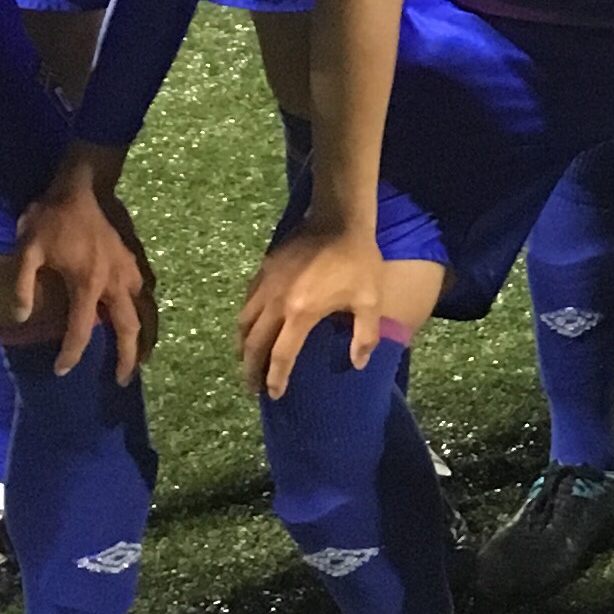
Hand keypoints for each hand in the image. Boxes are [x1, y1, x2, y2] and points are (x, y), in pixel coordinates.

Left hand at [15, 153, 156, 377]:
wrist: (85, 185)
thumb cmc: (53, 216)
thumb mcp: (28, 249)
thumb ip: (22, 286)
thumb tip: (18, 319)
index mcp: (88, 284)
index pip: (80, 330)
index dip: (70, 354)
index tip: (62, 371)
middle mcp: (115, 284)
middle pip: (129, 330)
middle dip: (127, 358)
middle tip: (122, 378)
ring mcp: (132, 272)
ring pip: (147, 313)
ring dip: (146, 339)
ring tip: (143, 358)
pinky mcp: (138, 261)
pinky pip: (149, 294)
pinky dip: (150, 313)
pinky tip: (147, 319)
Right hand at [235, 222, 389, 399]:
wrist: (338, 219)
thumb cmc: (358, 261)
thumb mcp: (370, 300)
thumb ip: (365, 335)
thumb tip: (357, 364)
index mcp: (301, 314)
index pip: (281, 356)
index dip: (275, 378)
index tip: (274, 394)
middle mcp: (276, 303)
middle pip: (254, 345)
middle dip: (251, 370)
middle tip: (253, 387)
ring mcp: (266, 285)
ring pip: (244, 323)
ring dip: (243, 346)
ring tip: (247, 361)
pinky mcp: (263, 269)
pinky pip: (247, 302)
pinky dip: (245, 320)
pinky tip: (252, 326)